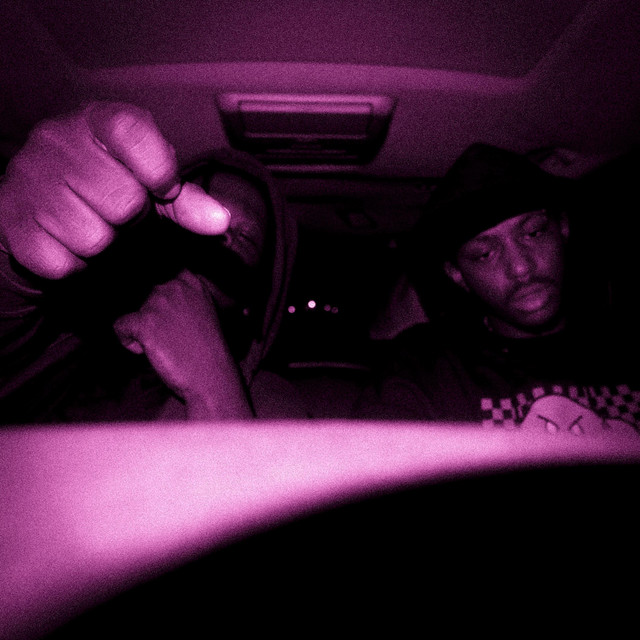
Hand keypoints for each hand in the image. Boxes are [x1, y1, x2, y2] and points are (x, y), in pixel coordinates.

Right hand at [0, 102, 229, 278]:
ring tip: (92, 223)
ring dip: (104, 245)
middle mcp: (55, 140)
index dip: (157, 171)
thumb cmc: (108, 187)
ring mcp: (27, 180)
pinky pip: (65, 264)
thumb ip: (185, 201)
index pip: (132, 133)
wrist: (41, 203)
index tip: (159, 185)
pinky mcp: (11, 222)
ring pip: (95, 238)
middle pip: (124, 202)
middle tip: (116, 211)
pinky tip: (68, 242)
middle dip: (130, 218)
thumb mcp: (151, 186)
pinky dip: (76, 265)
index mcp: (96, 120)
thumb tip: (220, 222)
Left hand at [113, 270, 252, 418]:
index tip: (170, 320)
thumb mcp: (204, 312)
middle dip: (152, 318)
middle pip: (145, 297)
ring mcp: (158, 302)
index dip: (160, 302)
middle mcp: (174, 286)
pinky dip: (128, 341)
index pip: (160, 276)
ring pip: (133, 313)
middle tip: (171, 337)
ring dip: (143, 331)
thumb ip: (185, 299)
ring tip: (164, 346)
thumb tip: (158, 302)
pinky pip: (120, 326)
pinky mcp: (144, 322)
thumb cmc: (209, 350)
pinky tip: (146, 351)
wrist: (212, 375)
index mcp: (191, 281)